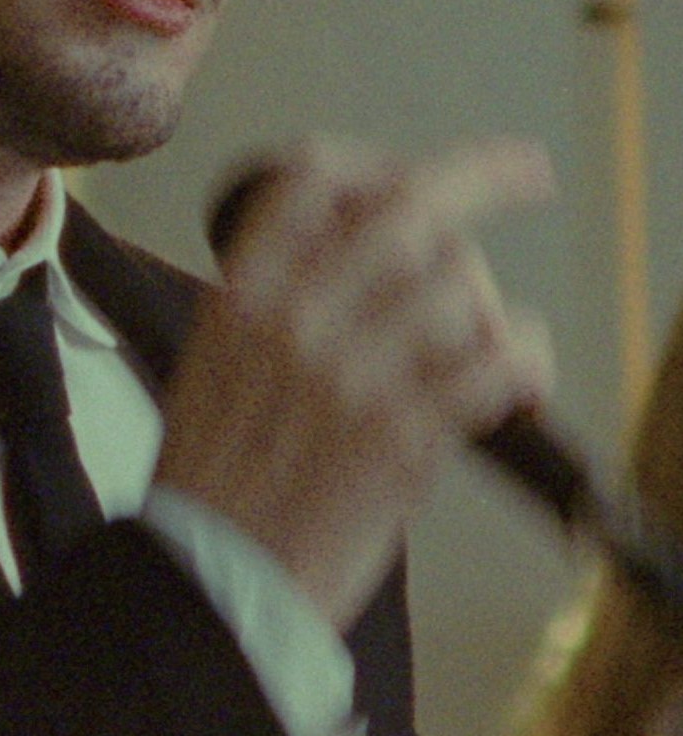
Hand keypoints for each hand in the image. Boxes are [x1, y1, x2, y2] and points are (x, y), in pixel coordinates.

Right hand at [153, 134, 555, 628]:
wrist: (211, 573)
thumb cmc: (214, 473)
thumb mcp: (213, 354)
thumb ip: (274, 294)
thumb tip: (361, 247)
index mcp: (240, 294)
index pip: (309, 179)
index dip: (374, 162)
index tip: (415, 170)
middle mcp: (293, 321)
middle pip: (407, 210)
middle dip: (485, 177)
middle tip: (525, 171)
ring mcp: (348, 377)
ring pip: (458, 288)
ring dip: (496, 306)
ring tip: (498, 337)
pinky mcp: (400, 439)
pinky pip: (492, 366)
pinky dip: (523, 359)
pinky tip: (519, 374)